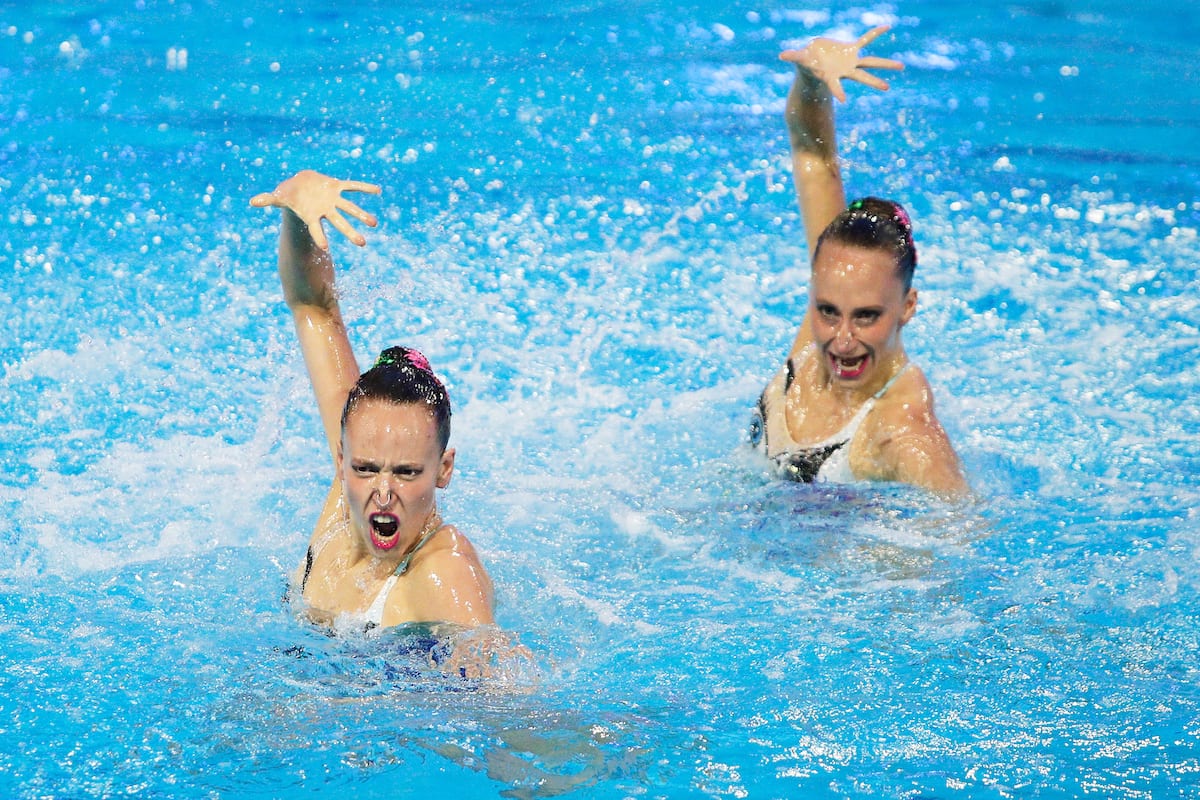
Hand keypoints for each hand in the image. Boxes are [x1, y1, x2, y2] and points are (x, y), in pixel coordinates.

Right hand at [250, 170, 380, 249]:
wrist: (301, 185)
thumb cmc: (289, 195)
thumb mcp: (279, 198)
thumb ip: (268, 200)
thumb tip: (253, 201)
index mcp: (312, 216)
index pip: (316, 229)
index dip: (319, 237)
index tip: (325, 248)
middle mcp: (326, 211)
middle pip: (340, 223)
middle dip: (350, 232)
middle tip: (362, 243)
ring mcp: (333, 200)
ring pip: (350, 208)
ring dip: (362, 214)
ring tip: (374, 223)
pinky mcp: (337, 187)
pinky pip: (352, 186)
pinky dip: (364, 187)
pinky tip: (377, 190)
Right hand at [779, 25, 903, 101]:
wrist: (812, 59)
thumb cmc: (805, 63)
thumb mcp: (799, 59)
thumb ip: (793, 57)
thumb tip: (782, 55)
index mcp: (833, 76)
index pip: (835, 86)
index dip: (837, 91)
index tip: (843, 99)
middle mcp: (846, 71)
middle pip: (862, 77)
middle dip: (874, 82)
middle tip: (887, 88)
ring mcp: (850, 60)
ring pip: (871, 62)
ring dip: (885, 64)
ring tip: (902, 66)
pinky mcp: (851, 49)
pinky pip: (865, 40)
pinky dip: (875, 33)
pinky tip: (887, 27)